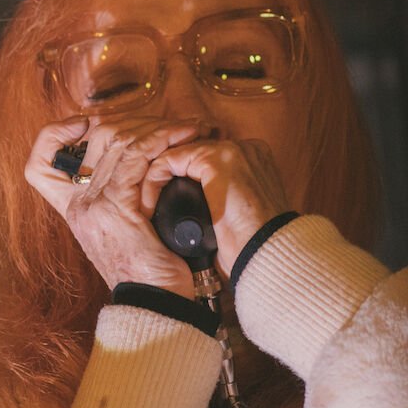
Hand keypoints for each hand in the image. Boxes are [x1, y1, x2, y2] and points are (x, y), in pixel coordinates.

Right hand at [25, 116, 210, 298]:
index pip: (39, 162)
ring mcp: (95, 206)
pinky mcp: (119, 208)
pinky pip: (137, 157)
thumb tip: (147, 164)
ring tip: (188, 127)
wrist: (158, 306)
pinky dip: (162, 140)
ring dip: (158, 127)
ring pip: (118, 141)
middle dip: (136, 121)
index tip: (84, 124)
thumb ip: (124, 199)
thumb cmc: (152, 269)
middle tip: (171, 123)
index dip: (55, 134)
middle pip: (95, 138)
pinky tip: (183, 138)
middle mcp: (79, 205)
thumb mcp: (129, 230)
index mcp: (75, 210)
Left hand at [143, 139, 290, 280]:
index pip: (199, 160)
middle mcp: (243, 148)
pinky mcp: (216, 159)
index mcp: (250, 161)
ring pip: (172, 154)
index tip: (157, 207)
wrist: (265, 258)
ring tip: (143, 210)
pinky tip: (149, 208)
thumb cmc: (250, 249)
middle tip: (143, 206)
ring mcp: (230, 150)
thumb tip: (193, 208)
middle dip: (159, 177)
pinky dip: (153, 182)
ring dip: (151, 181)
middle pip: (184, 152)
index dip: (174, 180)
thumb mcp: (231, 219)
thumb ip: (216, 202)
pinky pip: (168, 160)